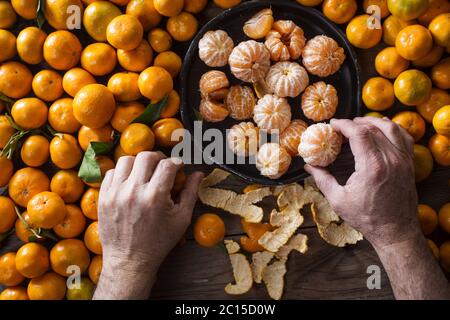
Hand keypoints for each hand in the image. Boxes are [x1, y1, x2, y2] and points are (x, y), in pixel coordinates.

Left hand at [93, 152, 202, 299]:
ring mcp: (115, 193)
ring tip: (145, 172)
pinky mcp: (103, 197)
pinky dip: (122, 172)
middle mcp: (134, 191)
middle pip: (146, 156)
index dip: (176, 162)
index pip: (167, 164)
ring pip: (126, 160)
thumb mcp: (181, 219)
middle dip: (158, 158)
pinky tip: (130, 181)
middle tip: (163, 166)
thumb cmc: (159, 241)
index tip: (179, 167)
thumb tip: (198, 173)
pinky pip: (111, 172)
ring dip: (139, 162)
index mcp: (155, 196)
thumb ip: (191, 193)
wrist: (129, 260)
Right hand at [305, 117, 449, 299]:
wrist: (395, 230)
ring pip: (390, 128)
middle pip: (372, 128)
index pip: (359, 133)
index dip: (344, 124)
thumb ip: (323, 179)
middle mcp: (390, 159)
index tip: (333, 124)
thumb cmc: (366, 217)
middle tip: (342, 128)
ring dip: (373, 122)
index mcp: (372, 167)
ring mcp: (403, 160)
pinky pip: (403, 137)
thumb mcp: (338, 200)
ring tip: (360, 124)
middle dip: (355, 123)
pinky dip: (391, 129)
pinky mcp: (409, 163)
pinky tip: (381, 130)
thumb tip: (309, 166)